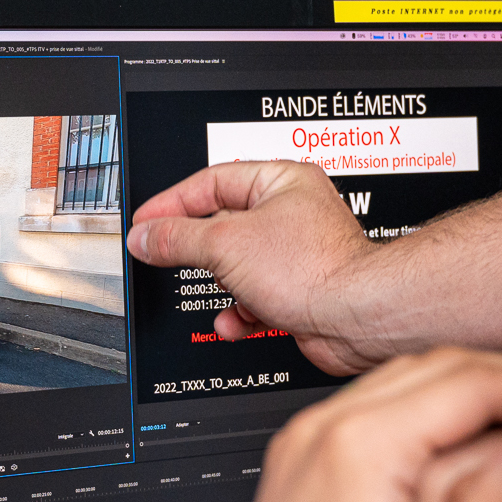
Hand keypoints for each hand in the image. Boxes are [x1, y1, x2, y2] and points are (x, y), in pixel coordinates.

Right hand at [126, 162, 382, 374]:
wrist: (355, 316)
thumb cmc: (316, 269)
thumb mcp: (225, 245)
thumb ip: (177, 238)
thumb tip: (146, 236)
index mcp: (280, 181)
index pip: (211, 182)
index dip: (172, 202)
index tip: (146, 222)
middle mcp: (291, 213)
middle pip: (222, 225)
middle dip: (197, 248)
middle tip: (164, 255)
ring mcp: (296, 253)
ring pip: (238, 265)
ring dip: (221, 284)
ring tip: (215, 289)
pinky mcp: (299, 289)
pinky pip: (255, 296)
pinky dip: (240, 311)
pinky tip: (235, 321)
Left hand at [185, 349, 501, 501]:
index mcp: (357, 449)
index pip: (473, 380)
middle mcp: (321, 432)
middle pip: (440, 367)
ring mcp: (305, 446)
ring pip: (409, 384)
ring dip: (474, 400)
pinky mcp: (304, 469)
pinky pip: (380, 414)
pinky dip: (433, 423)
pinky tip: (469, 463)